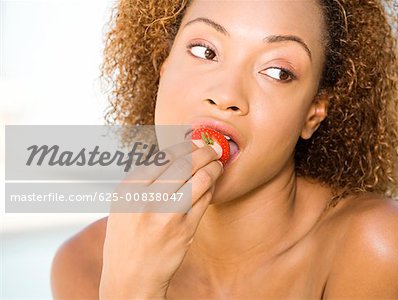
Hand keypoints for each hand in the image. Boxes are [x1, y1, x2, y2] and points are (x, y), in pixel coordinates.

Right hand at [99, 140, 222, 298]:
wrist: (129, 277)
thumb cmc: (127, 237)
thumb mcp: (124, 204)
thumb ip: (145, 179)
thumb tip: (175, 154)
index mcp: (129, 188)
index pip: (164, 156)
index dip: (185, 145)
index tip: (195, 142)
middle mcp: (146, 199)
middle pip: (185, 163)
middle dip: (204, 152)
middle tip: (213, 149)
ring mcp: (166, 215)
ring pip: (200, 179)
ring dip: (214, 168)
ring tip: (217, 165)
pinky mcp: (184, 231)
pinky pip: (205, 201)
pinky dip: (212, 188)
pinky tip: (212, 185)